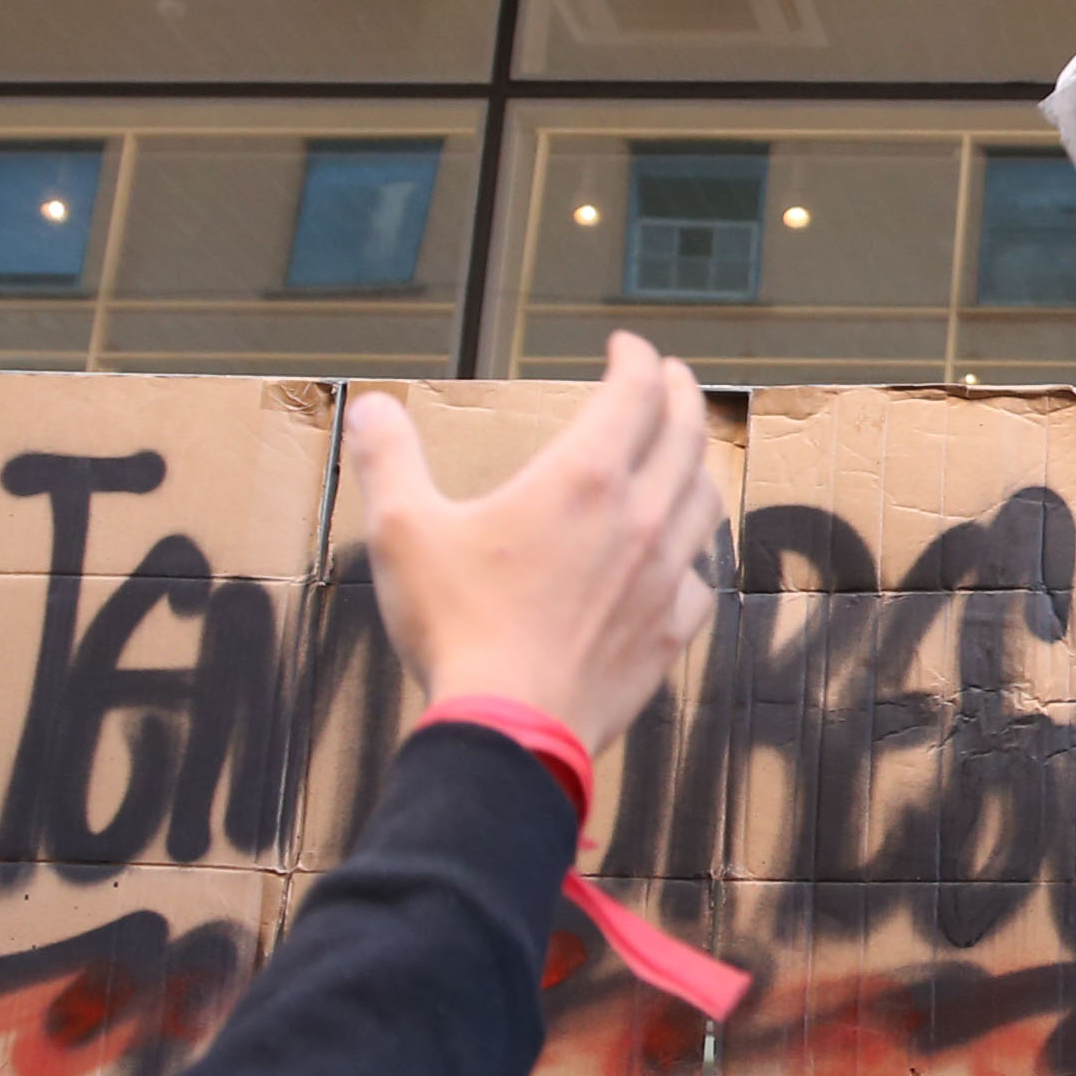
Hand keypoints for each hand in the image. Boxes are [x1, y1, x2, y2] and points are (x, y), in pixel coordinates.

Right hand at [346, 332, 724, 749]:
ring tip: (682, 456)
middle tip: (669, 378)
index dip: (636, 359)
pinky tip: (678, 560)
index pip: (634, 392)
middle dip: (680, 394)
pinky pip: (701, 581)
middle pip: (686, 435)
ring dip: (697, 466)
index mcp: (582, 478)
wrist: (509, 729)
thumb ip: (388, 459)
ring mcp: (663, 578)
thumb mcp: (403, 532)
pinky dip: (694, 555)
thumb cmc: (457, 627)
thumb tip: (371, 406)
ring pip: (704, 502)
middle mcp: (637, 518)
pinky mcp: (669, 634)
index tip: (626, 346)